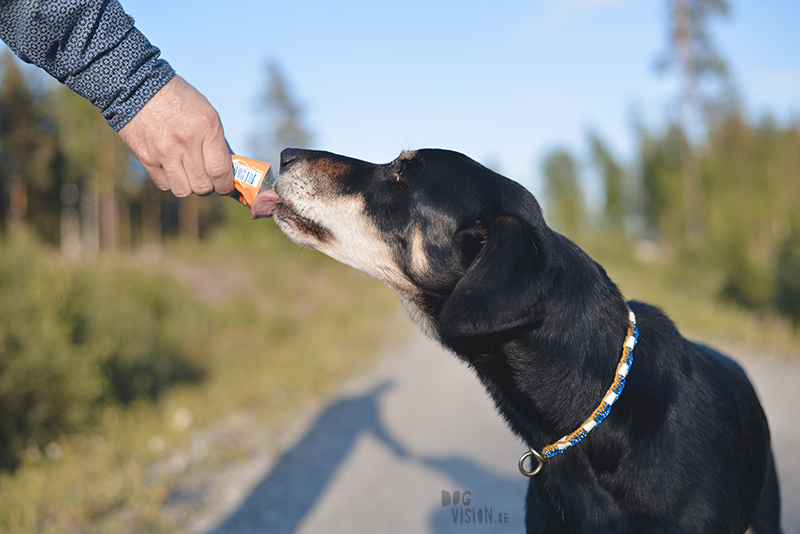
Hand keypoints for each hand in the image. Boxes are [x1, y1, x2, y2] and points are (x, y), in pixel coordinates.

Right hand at [118, 75, 233, 197]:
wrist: (138, 86)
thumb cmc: (180, 100)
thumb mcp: (207, 113)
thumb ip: (218, 143)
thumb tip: (230, 171)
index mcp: (206, 127)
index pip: (220, 172)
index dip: (225, 185)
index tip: (225, 185)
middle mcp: (185, 141)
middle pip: (202, 186)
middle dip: (209, 186)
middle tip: (207, 178)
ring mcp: (163, 151)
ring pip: (183, 191)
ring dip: (189, 186)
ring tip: (190, 175)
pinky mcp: (146, 157)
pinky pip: (164, 185)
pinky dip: (171, 181)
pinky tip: (173, 168)